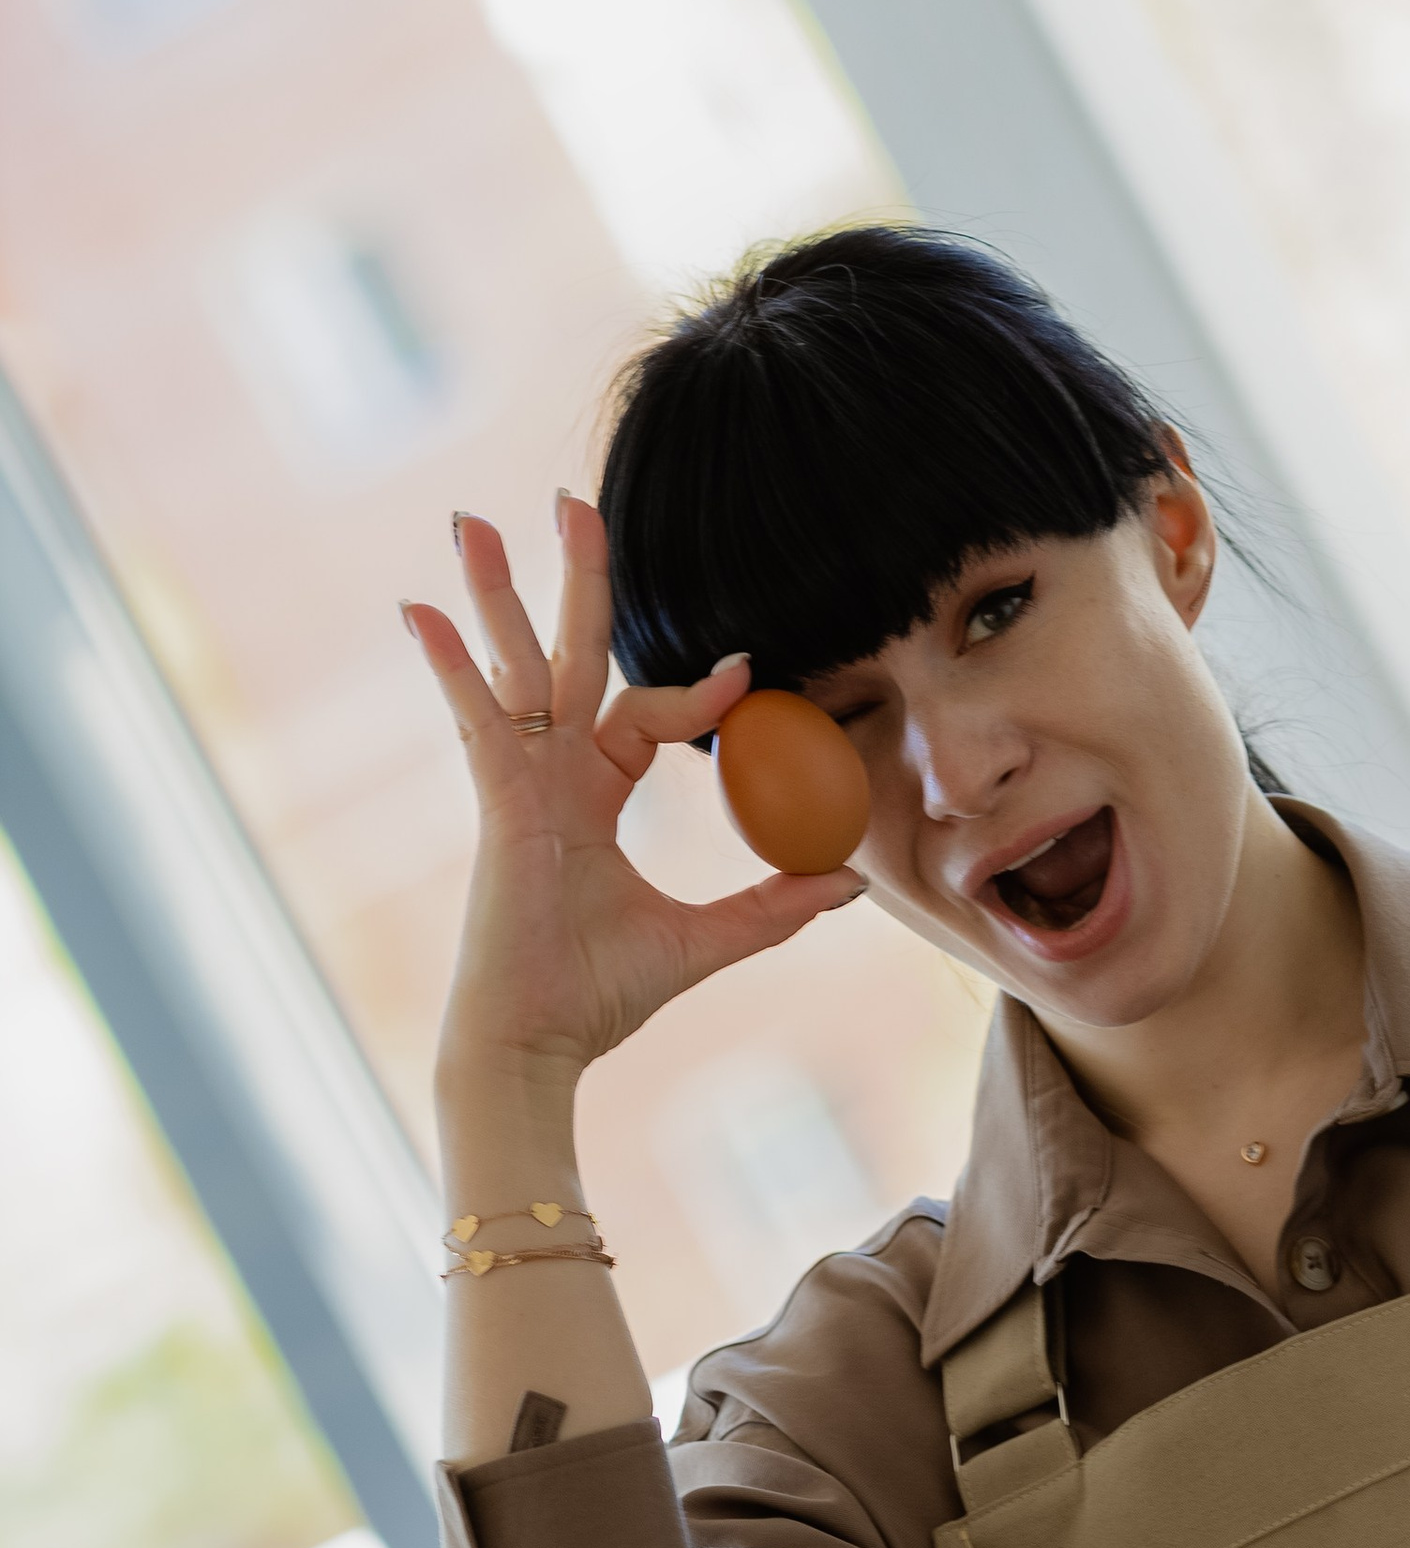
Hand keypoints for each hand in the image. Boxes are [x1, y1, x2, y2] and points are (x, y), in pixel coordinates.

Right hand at [406, 499, 858, 1099]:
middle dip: (575, 583)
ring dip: (500, 593)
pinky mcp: (498, 804)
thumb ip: (774, 908)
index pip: (644, 715)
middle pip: (569, 658)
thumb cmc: (600, 998)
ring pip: (515, 668)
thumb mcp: (704, 941)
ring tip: (477, 519)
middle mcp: (552, 776)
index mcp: (593, 798)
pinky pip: (475, 719)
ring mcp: (519, 783)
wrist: (539, 1045)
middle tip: (576, 502)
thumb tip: (849, 882)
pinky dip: (450, 665)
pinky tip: (421, 609)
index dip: (695, 694)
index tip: (747, 673)